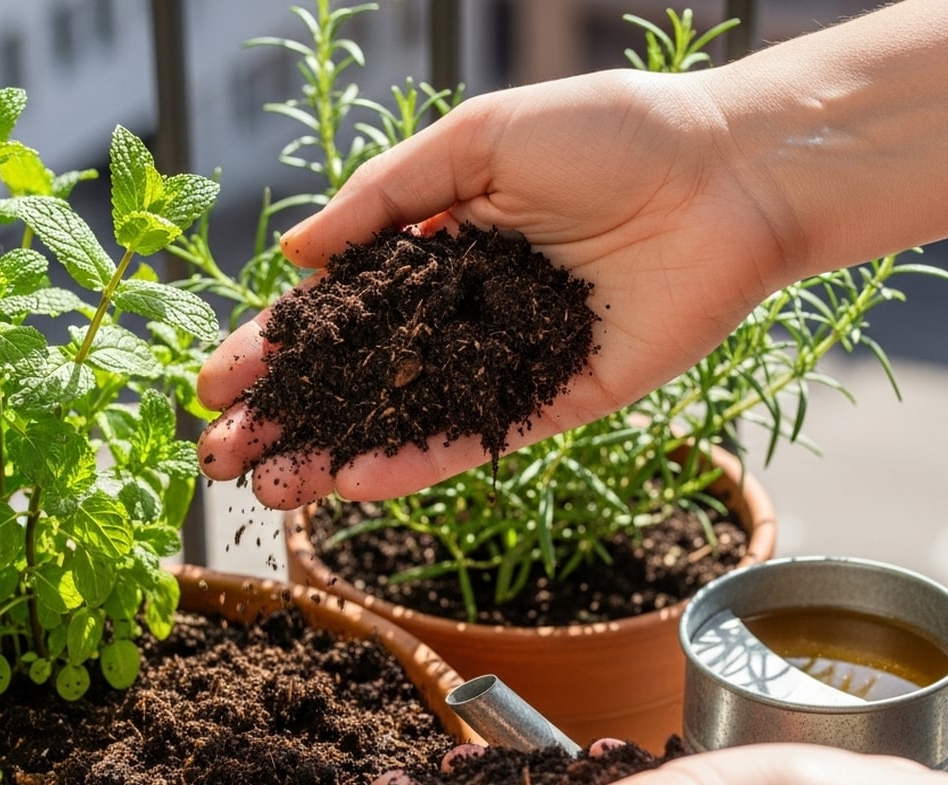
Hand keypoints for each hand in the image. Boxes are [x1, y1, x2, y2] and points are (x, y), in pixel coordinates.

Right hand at [197, 68, 796, 508]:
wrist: (731, 173)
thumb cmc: (611, 132)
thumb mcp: (479, 142)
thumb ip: (386, 198)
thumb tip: (297, 255)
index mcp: (441, 244)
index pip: (339, 307)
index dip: (277, 345)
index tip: (215, 381)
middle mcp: (466, 309)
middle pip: (360, 375)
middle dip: (289, 415)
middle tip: (221, 454)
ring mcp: (509, 360)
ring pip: (406, 417)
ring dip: (336, 452)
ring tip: (270, 489)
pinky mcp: (559, 398)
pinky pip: (478, 437)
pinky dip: (419, 462)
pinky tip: (356, 482)